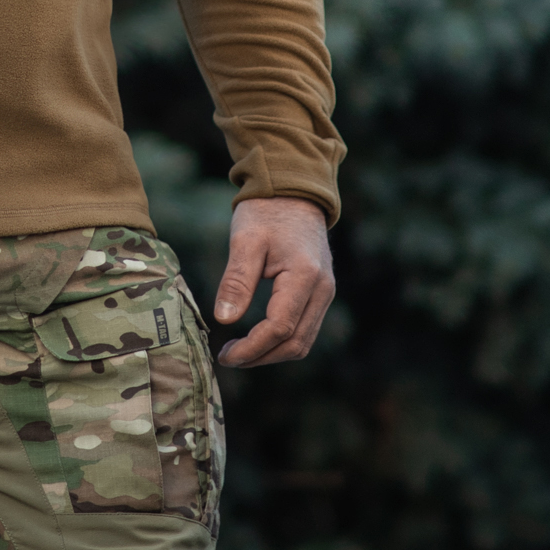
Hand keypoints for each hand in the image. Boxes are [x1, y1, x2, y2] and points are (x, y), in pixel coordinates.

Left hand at [212, 196, 333, 367]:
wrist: (292, 192)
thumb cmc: (265, 212)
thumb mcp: (244, 240)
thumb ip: (237, 280)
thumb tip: (224, 320)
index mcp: (305, 276)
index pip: (280, 328)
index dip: (252, 348)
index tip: (225, 355)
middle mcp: (322, 290)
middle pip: (296, 343)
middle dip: (261, 357)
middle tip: (228, 357)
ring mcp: (325, 292)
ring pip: (303, 340)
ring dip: (272, 353)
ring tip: (240, 352)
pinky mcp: (320, 292)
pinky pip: (305, 328)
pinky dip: (282, 340)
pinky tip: (257, 338)